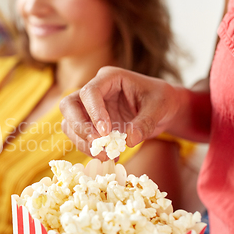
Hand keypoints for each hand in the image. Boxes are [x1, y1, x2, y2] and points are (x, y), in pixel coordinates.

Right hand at [60, 67, 183, 156]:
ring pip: (70, 123)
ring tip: (105, 155)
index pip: (89, 92)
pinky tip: (107, 156)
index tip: (105, 132)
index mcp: (109, 78)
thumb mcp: (160, 107)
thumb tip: (129, 140)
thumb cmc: (162, 100)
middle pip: (69, 105)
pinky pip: (79, 137)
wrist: (164, 109)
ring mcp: (89, 108)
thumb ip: (145, 122)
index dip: (93, 112)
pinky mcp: (90, 124)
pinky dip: (88, 149)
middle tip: (97, 144)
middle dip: (79, 127)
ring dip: (82, 142)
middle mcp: (94, 91)